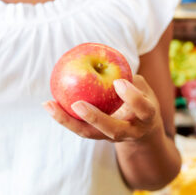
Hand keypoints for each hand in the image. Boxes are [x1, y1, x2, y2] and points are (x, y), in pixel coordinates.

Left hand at [43, 75, 162, 141]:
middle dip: (95, 118)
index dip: (132, 98)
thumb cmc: (141, 99)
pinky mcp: (96, 135)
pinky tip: (48, 104)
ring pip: (89, 133)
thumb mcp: (143, 87)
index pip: (144, 109)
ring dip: (67, 120)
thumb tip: (108, 58)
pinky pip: (78, 127)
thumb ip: (129, 76)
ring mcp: (111, 137)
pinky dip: (63, 117)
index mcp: (146, 117)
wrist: (141, 130)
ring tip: (49, 105)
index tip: (119, 82)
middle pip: (113, 130)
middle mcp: (130, 131)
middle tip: (77, 104)